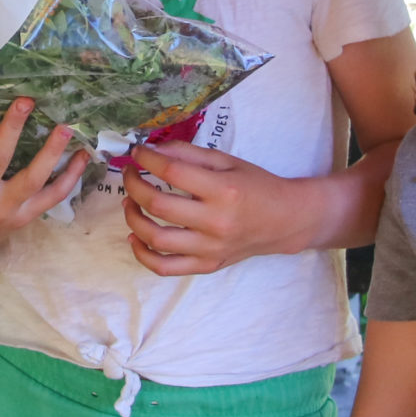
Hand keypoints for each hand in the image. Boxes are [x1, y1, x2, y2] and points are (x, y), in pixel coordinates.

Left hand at [122, 142, 312, 274]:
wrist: (286, 220)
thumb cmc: (256, 186)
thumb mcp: (227, 161)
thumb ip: (189, 153)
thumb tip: (152, 149)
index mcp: (223, 190)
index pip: (172, 171)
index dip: (147, 159)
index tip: (137, 152)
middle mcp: (215, 222)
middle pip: (158, 204)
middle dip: (134, 184)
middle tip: (130, 174)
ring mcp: (210, 248)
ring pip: (155, 239)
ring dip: (133, 218)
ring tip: (130, 202)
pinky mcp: (207, 265)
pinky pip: (165, 267)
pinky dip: (143, 254)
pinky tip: (136, 237)